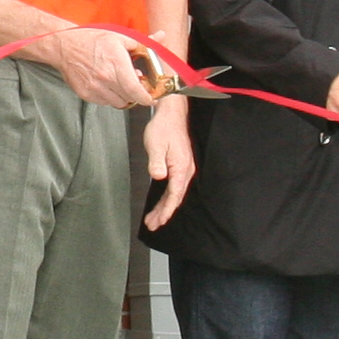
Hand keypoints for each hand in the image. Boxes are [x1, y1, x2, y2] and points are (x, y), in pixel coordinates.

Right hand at [34, 26, 155, 109]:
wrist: (64, 46)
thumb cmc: (91, 39)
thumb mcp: (120, 37)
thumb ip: (143, 42)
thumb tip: (161, 38)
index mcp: (116, 62)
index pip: (136, 90)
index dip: (147, 98)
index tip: (152, 98)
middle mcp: (106, 77)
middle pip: (130, 98)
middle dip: (137, 94)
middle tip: (137, 86)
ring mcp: (95, 87)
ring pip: (118, 102)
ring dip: (123, 96)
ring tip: (120, 83)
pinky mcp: (86, 94)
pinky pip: (105, 102)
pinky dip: (109, 96)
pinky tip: (107, 84)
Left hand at [142, 99, 194, 227]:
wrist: (172, 113)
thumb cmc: (163, 127)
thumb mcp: (155, 144)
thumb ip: (156, 162)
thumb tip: (158, 177)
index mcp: (181, 167)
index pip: (175, 195)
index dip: (167, 210)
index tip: (159, 221)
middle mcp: (186, 170)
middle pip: (175, 197)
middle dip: (164, 213)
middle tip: (152, 225)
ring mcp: (184, 168)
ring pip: (174, 193)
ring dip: (164, 206)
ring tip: (153, 219)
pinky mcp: (180, 165)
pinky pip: (174, 186)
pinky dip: (167, 197)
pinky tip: (161, 203)